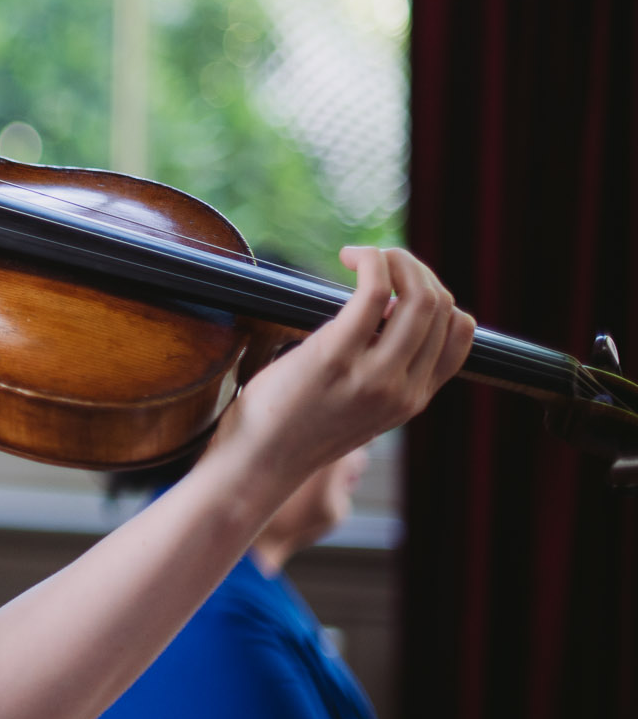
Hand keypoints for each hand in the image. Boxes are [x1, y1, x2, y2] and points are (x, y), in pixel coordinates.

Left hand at [216, 246, 475, 488]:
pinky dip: (372, 262)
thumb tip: (387, 309)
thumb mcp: (358, 405)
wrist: (259, 462)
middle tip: (381, 261)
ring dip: (398, 260)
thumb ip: (383, 368)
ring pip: (420, 297)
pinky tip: (352, 256)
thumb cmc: (295, 426)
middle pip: (442, 308)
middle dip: (416, 270)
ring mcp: (374, 376)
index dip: (437, 297)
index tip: (400, 287)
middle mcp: (404, 390)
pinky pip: (373, 292)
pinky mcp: (335, 357)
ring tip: (367, 257)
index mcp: (413, 400)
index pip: (459, 334)